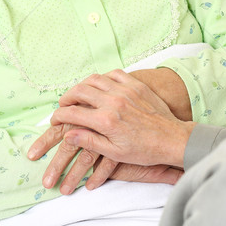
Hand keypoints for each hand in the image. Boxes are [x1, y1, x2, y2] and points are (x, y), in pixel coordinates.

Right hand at [28, 69, 195, 191]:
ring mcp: (125, 90)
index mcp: (106, 121)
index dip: (59, 115)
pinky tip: (100, 84)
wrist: (171, 138)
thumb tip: (67, 134)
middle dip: (67, 98)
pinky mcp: (135, 84)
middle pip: (80, 91)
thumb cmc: (143, 150)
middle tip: (63, 104)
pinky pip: (114, 73)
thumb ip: (89, 141)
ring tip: (78, 93)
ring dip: (82, 85)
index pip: (73, 113)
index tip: (55, 119)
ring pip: (95, 79)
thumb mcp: (114, 152)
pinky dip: (103, 77)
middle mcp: (113, 102)